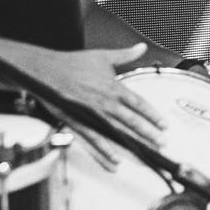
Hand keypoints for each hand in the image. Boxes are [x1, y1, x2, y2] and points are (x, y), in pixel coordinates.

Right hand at [46, 43, 166, 146]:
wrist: (45, 71)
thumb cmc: (72, 64)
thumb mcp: (102, 56)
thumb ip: (125, 55)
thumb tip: (141, 47)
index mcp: (112, 87)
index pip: (138, 104)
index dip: (153, 116)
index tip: (164, 125)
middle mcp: (104, 103)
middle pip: (131, 121)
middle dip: (148, 134)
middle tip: (161, 144)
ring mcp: (91, 115)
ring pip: (115, 134)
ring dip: (130, 146)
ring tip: (143, 157)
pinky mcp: (77, 124)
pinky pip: (93, 141)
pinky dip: (104, 153)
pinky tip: (114, 162)